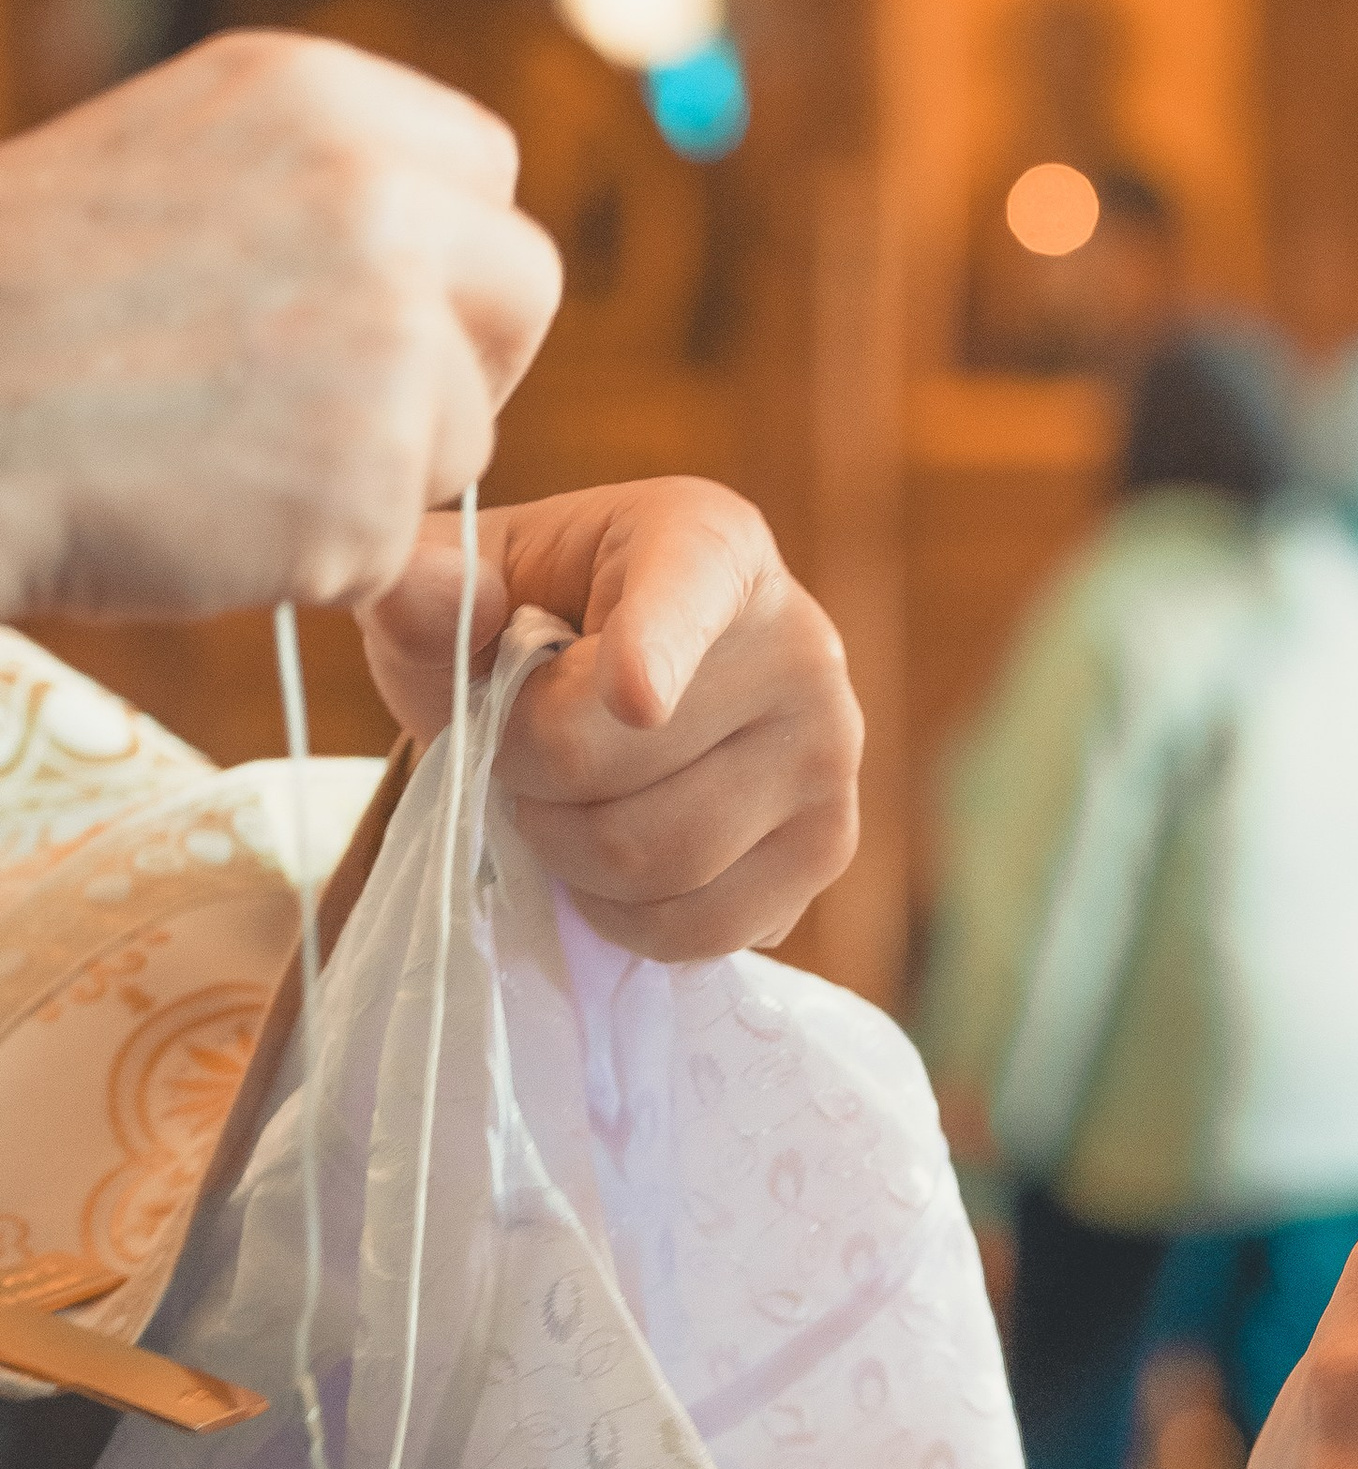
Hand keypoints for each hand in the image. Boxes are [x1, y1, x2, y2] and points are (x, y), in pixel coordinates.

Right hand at [0, 32, 558, 619]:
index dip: (448, 259)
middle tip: (350, 410)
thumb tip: (434, 254)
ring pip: (465, 430)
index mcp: (321, 100)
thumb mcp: (169, 165)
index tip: (388, 312)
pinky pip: (392, 540)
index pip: (486, 174)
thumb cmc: (14, 305)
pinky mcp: (371, 474)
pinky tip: (204, 515)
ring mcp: (389, 337)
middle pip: (522, 287)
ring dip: (376, 467)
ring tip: (222, 458)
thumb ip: (311, 188)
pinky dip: (314, 556)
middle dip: (462, 357)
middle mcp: (379, 199)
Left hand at [360, 479, 861, 961]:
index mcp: (708, 542)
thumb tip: (416, 596)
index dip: (655, 646)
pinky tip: (609, 868)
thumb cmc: (530, 624)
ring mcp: (829, 751)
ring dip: (566, 854)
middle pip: (610, 756)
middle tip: (512, 758)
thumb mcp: (462, 588)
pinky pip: (700, 926)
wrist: (615, 698)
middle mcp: (799, 640)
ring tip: (559, 807)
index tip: (633, 695)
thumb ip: (425, 585)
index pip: (684, 595)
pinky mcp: (828, 847)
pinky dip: (624, 919)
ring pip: (654, 857)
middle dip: (523, 777)